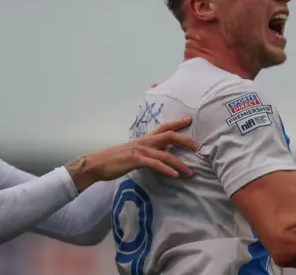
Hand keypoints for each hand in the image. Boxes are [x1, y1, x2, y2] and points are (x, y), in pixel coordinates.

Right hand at [66, 117, 198, 191]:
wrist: (98, 163)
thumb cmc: (117, 159)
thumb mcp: (136, 152)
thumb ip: (150, 151)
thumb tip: (165, 154)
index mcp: (146, 138)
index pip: (165, 127)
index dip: (178, 123)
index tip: (190, 120)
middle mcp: (145, 141)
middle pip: (170, 135)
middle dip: (185, 140)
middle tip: (198, 147)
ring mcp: (141, 150)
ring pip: (166, 154)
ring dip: (180, 164)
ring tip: (191, 172)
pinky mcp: (136, 160)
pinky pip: (155, 164)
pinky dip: (166, 169)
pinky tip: (174, 175)